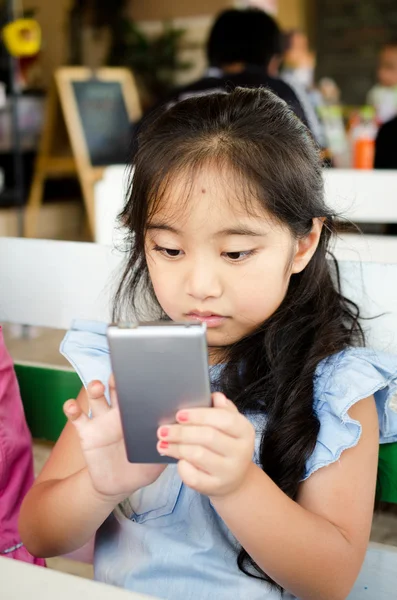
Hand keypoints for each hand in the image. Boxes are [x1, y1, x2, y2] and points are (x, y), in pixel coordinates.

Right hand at [64, 376, 165, 501]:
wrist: (117, 486)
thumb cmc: (141, 469)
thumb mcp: (157, 460)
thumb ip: (165, 448)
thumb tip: (176, 436)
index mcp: (138, 416)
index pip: (138, 394)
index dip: (139, 383)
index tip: (141, 374)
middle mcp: (119, 414)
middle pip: (117, 389)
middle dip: (117, 378)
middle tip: (119, 374)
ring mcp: (102, 421)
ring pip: (96, 397)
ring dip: (95, 388)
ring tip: (97, 387)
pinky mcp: (86, 432)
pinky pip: (77, 417)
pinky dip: (71, 408)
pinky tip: (71, 406)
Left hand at [156, 392, 254, 498]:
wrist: (234, 479)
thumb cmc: (226, 444)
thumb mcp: (229, 425)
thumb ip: (222, 409)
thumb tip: (216, 397)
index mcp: (245, 431)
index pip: (224, 419)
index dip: (199, 415)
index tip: (179, 414)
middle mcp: (241, 452)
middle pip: (207, 437)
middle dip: (181, 432)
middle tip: (163, 430)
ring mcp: (229, 471)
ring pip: (197, 455)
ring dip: (176, 447)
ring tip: (162, 443)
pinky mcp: (216, 487)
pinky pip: (194, 477)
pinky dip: (182, 467)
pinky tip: (175, 460)